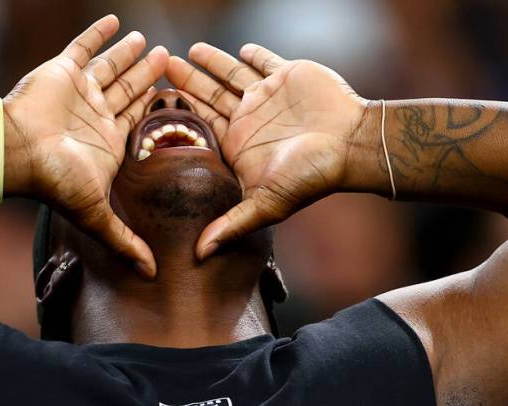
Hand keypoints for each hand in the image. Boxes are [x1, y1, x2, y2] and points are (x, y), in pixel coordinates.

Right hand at [5, 15, 166, 277]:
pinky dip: (98, 33)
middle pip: (129, 91)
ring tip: (148, 42)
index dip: (158, 110)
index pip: (140, 121)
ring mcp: (78, 92)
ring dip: (128, 55)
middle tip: (169, 60)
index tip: (178, 95)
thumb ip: (124, 240)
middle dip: (148, 77)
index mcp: (108, 142)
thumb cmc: (54, 180)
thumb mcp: (97, 214)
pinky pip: (82, 46)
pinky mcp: (61, 71)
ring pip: (109, 68)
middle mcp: (95, 116)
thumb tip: (152, 275)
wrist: (15, 150)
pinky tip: (114, 20)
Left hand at [167, 43, 368, 258]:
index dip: (177, 115)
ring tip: (186, 53)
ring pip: (229, 75)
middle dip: (185, 83)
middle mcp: (249, 121)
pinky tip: (238, 46)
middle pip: (208, 97)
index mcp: (238, 146)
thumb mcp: (266, 204)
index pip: (198, 127)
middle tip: (161, 67)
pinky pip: (265, 60)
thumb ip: (231, 225)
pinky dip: (251, 53)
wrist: (352, 144)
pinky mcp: (287, 76)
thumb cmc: (312, 176)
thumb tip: (199, 256)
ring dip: (209, 63)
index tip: (154, 103)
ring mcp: (268, 97)